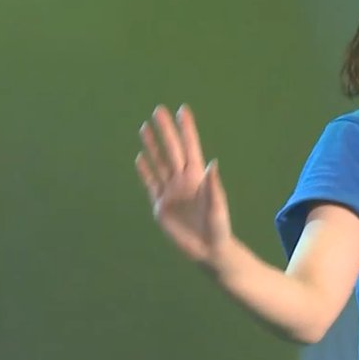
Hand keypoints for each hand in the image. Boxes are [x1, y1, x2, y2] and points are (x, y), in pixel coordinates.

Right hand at [135, 104, 232, 266]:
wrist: (207, 250)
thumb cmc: (218, 228)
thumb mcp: (218, 207)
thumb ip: (213, 186)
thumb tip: (212, 163)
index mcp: (197, 177)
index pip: (190, 147)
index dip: (187, 129)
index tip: (182, 110)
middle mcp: (183, 180)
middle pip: (171, 150)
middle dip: (165, 130)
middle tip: (158, 110)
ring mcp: (170, 191)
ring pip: (159, 162)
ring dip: (152, 145)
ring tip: (144, 127)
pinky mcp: (161, 205)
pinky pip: (150, 183)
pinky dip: (145, 170)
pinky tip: (140, 158)